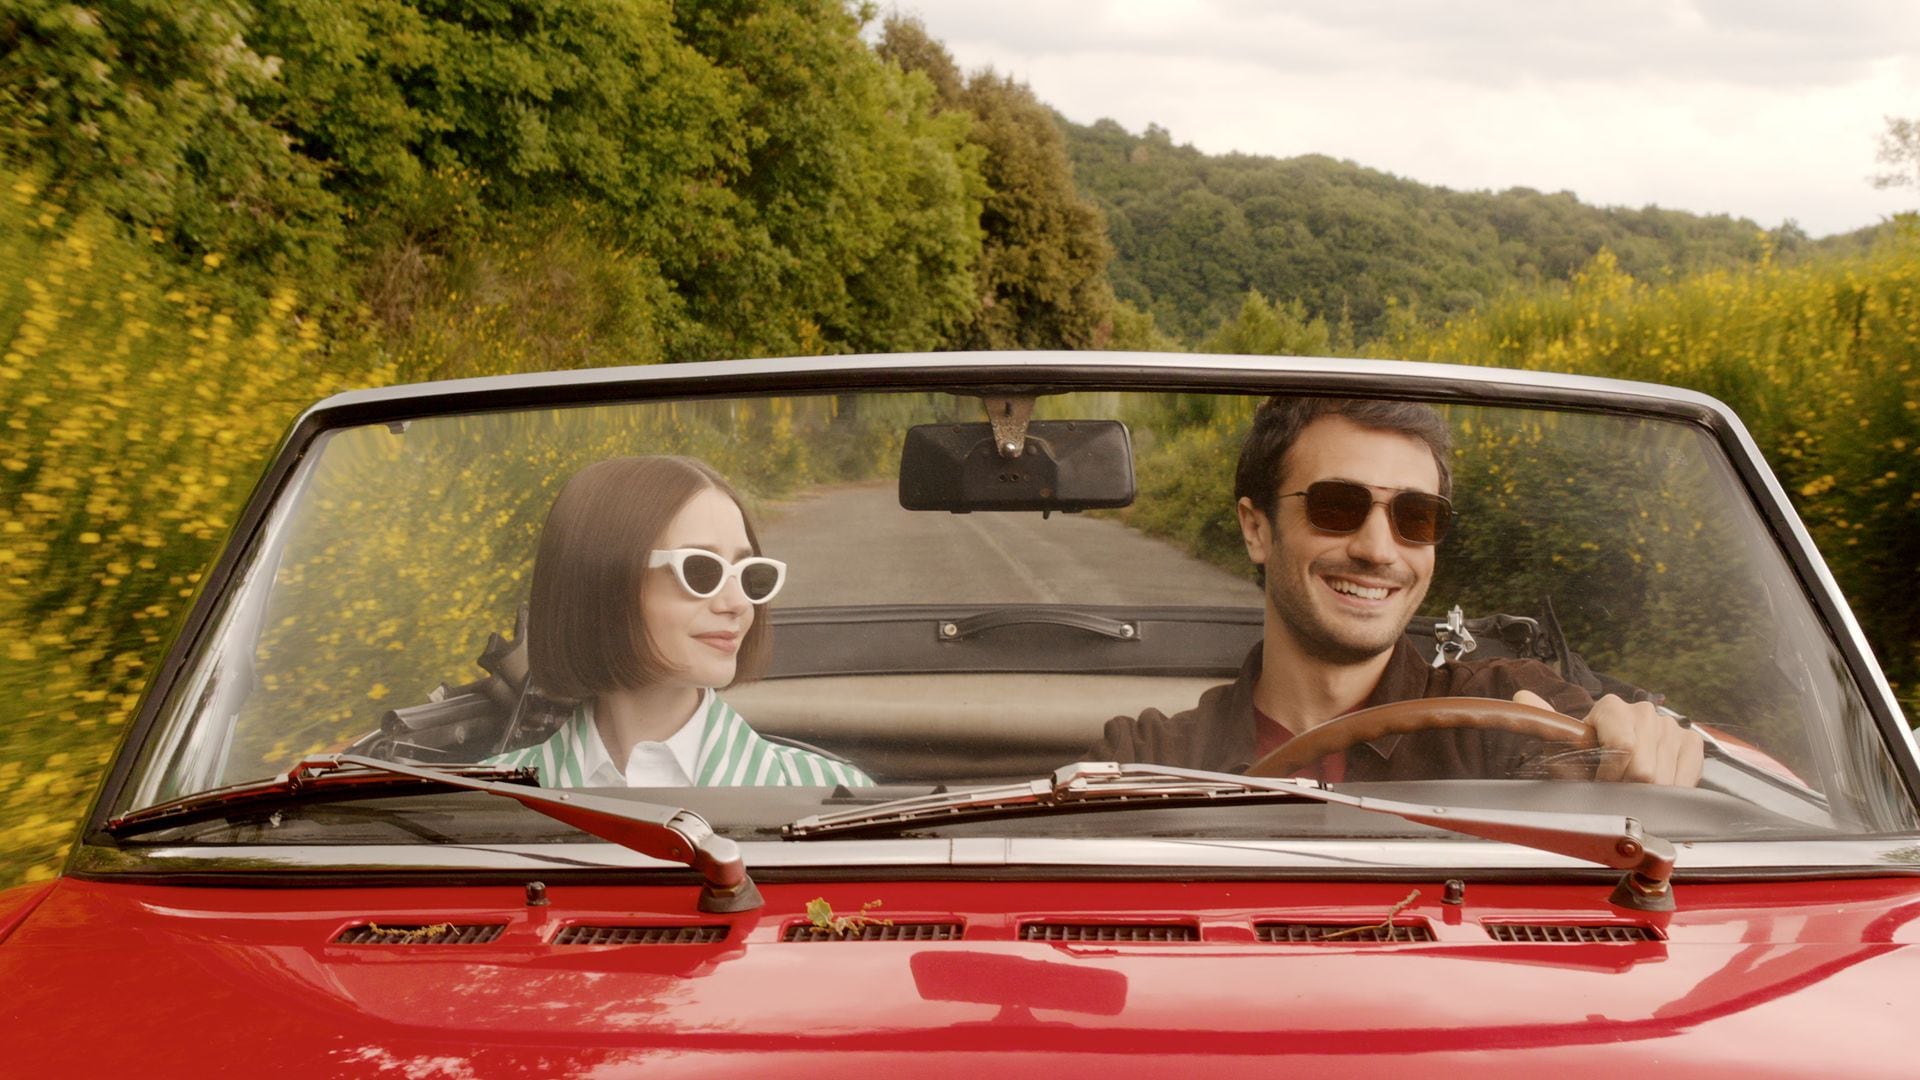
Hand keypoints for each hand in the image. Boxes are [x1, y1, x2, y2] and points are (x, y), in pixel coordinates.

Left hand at [1513, 689, 1702, 786]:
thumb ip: (1545, 723)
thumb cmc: (1585, 762)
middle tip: (1615, 788)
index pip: (1623, 748)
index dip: (1610, 775)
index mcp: (1612, 707)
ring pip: (1665, 776)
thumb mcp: (1562, 749)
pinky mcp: (1690, 742)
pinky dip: (1670, 788)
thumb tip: (1521, 695)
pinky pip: (1687, 774)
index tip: (1598, 782)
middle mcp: (1644, 710)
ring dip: (1647, 791)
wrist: (1612, 768)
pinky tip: (1655, 785)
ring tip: (1631, 786)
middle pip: (1644, 767)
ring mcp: (1670, 725)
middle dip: (1627, 786)